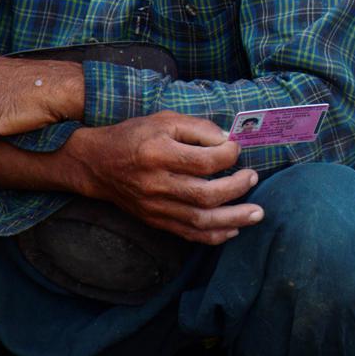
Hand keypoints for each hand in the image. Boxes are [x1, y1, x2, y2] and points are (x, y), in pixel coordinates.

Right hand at [69, 113, 261, 244]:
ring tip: (257, 213)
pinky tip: (233, 229)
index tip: (236, 149)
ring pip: (199, 220)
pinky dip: (213, 235)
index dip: (227, 156)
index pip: (202, 162)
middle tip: (253, 178)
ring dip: (233, 219)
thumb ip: (197, 128)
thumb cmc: (135, 136)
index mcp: (157, 153)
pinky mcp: (155, 220)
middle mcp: (156, 183)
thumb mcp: (164, 120)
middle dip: (236, 189)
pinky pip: (188, 234)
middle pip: (204, 195)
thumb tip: (228, 141)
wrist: (97, 163)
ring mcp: (155, 206)